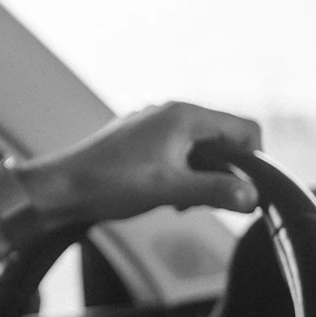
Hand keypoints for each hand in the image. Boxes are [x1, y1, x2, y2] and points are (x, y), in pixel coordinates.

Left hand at [18, 101, 262, 225]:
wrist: (61, 188)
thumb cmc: (110, 184)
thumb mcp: (169, 190)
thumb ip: (214, 191)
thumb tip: (253, 196)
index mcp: (185, 115)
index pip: (245, 129)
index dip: (255, 160)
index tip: (247, 190)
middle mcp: (172, 112)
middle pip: (224, 140)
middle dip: (225, 173)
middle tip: (212, 203)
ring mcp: (155, 125)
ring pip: (201, 150)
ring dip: (203, 177)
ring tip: (184, 204)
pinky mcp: (142, 140)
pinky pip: (179, 154)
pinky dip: (183, 175)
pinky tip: (170, 199)